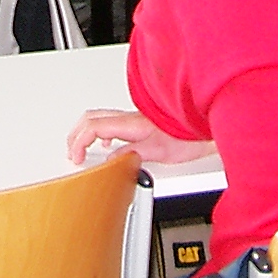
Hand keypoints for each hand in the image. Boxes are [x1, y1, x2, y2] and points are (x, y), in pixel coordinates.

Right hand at [65, 109, 213, 166]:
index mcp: (130, 123)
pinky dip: (101, 131)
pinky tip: (108, 143)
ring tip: (82, 148)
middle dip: (76, 135)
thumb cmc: (188, 135)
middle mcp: (129, 116)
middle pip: (90, 118)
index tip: (77, 159)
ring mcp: (134, 116)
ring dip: (86, 131)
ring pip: (99, 117)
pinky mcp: (140, 120)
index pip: (93, 127)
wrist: (204, 124)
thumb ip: (133, 155)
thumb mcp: (160, 151)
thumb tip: (111, 161)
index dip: (79, 142)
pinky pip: (112, 120)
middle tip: (73, 153)